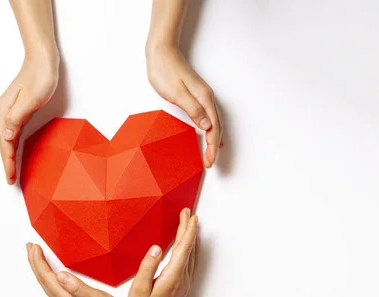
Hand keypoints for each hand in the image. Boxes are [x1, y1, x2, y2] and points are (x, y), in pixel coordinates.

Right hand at [0, 51, 58, 183]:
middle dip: (6, 162)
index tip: (9, 177)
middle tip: (10, 181)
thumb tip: (5, 136)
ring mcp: (11, 110)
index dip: (7, 161)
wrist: (43, 60)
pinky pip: (14, 132)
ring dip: (9, 155)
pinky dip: (14, 144)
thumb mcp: (31, 98)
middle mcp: (4, 112)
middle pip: (3, 143)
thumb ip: (17, 117)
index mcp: (4, 111)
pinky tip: (16, 151)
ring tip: (12, 171)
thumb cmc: (40, 77)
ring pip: (8, 138)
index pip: (4, 142)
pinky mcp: (19, 109)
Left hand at [26, 243, 131, 296]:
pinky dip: (48, 275)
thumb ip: (78, 288)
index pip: (47, 277)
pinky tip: (50, 272)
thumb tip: (61, 275)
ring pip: (47, 283)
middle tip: (30, 246)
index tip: (35, 246)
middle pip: (43, 280)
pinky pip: (53, 287)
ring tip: (35, 255)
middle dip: (35, 262)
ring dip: (40, 268)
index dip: (39, 261)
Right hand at [127, 208, 197, 296]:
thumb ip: (147, 267)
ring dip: (192, 238)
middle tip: (188, 213)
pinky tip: (188, 246)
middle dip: (190, 229)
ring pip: (192, 255)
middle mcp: (182, 278)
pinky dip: (190, 249)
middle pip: (190, 248)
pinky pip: (190, 262)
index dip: (187, 230)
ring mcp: (185, 283)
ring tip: (190, 224)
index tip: (189, 215)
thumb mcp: (138, 290)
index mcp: (172, 276)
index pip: (184, 248)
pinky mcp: (183, 286)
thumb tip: (157, 248)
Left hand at [147, 44, 221, 167]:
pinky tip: (209, 133)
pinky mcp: (197, 95)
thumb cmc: (165, 70)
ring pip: (214, 122)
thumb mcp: (176, 92)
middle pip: (217, 127)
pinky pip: (209, 116)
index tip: (210, 161)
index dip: (212, 146)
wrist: (161, 51)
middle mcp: (207, 98)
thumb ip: (193, 110)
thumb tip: (207, 126)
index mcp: (204, 98)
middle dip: (214, 146)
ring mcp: (203, 96)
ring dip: (214, 139)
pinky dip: (211, 128)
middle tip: (210, 163)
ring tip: (211, 154)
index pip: (213, 128)